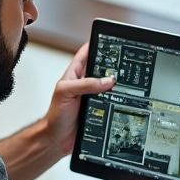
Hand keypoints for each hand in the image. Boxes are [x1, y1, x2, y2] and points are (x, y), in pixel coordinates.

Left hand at [42, 42, 114, 157]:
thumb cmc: (56, 115)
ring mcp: (95, 95)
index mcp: (76, 73)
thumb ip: (84, 84)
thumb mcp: (65, 92)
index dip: (99, 44)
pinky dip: (120, 99)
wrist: (57, 139)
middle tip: (123, 65)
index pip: (88, 52)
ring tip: (123, 83)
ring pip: (111, 84)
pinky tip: (123, 99)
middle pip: (104, 67)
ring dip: (118, 85)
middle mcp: (87, 83)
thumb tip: (106, 80)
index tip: (111, 40)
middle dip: (114, 64)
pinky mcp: (101, 108)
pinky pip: (114, 100)